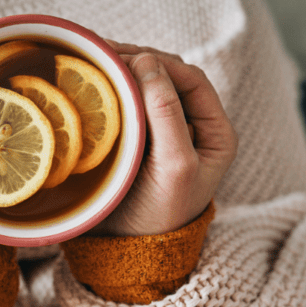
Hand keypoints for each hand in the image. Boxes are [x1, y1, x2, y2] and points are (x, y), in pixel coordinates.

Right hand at [91, 42, 237, 236]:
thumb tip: (148, 63)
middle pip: (167, 79)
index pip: (191, 81)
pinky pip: (126, 107)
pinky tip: (91, 86)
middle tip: (103, 54)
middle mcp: (191, 129)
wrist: (129, 252)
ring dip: (122, 74)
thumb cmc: (160, 216)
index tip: (127, 59)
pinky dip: (111, 93)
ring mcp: (161, 135)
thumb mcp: (175, 166)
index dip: (162, 63)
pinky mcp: (136, 142)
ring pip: (144, 90)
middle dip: (138, 62)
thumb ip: (167, 115)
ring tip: (93, 63)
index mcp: (214, 133)